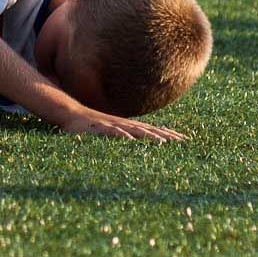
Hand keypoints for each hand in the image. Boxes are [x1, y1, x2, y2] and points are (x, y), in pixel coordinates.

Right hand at [62, 109, 186, 141]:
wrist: (71, 114)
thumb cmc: (91, 125)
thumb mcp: (111, 130)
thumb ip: (125, 134)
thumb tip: (138, 142)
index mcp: (127, 127)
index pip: (153, 130)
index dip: (169, 135)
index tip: (186, 140)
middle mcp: (123, 125)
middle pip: (148, 130)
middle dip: (165, 136)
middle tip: (182, 142)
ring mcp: (112, 126)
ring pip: (133, 131)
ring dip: (148, 136)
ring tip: (162, 142)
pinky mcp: (99, 128)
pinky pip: (112, 132)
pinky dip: (121, 135)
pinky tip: (130, 140)